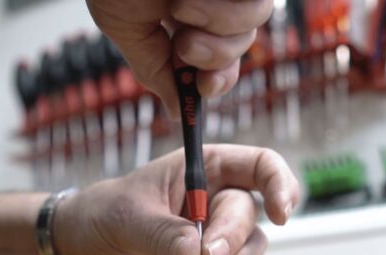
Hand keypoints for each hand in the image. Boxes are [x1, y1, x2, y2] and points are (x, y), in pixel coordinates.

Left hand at [54, 144, 298, 254]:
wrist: (85, 254)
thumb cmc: (103, 214)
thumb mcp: (127, 216)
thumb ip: (162, 232)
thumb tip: (195, 254)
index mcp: (202, 170)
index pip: (259, 165)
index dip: (279, 183)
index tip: (280, 213)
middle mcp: (216, 202)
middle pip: (252, 214)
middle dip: (232, 239)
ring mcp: (215, 238)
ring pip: (253, 250)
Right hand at [86, 0, 272, 116]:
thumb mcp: (127, 29)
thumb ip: (155, 71)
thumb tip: (178, 113)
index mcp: (189, 18)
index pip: (221, 60)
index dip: (219, 80)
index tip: (205, 86)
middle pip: (241, 45)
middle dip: (215, 57)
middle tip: (184, 44)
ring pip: (256, 20)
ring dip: (218, 26)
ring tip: (180, 7)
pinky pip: (259, 3)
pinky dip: (227, 11)